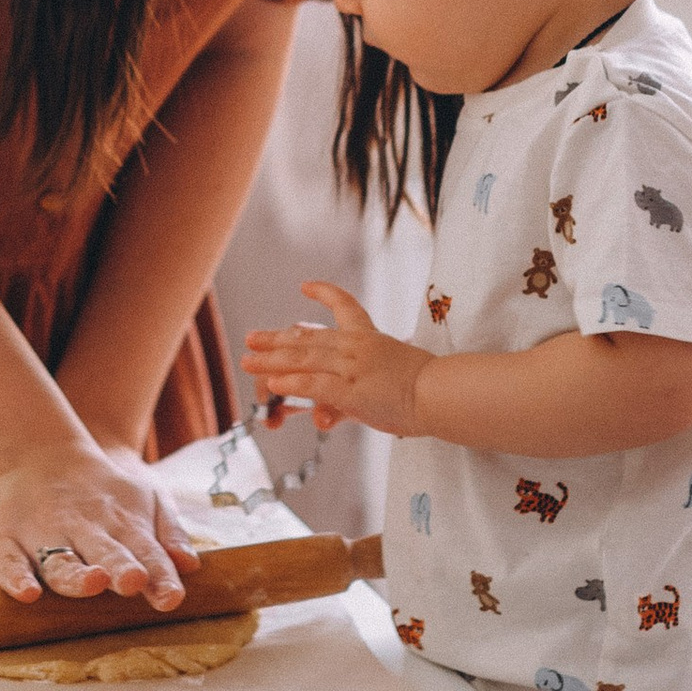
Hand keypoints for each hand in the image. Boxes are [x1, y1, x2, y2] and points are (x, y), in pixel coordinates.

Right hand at [0, 440, 201, 609]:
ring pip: (59, 560)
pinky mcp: (6, 537)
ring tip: (91, 582)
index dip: (159, 575)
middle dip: (119, 568)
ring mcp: (44, 533)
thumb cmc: (106, 492)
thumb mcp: (147, 497)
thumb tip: (190, 564)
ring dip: (75, 575)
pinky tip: (27, 593)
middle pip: (104, 553)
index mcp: (122, 525)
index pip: (146, 553)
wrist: (43, 455)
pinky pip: (7, 559)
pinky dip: (14, 577)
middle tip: (132, 580)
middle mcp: (84, 531)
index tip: (171, 597)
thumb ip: (168, 531)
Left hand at [242, 283, 429, 441]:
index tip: (305, 285)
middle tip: (251, 338)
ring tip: (247, 360)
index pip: (345, 306)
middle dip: (276, 339)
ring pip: (303, 360)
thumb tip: (333, 405)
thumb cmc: (429, 389)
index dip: (323, 293)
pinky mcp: (351, 389)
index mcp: (370, 337)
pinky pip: (313, 383)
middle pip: (308, 338)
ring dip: (271, 360)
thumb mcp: (393, 377)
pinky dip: (290, 382)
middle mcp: (357, 346)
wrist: (443, 394)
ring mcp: (352, 366)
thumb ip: (361, 387)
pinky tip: (271, 382)